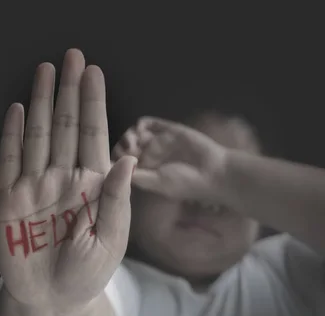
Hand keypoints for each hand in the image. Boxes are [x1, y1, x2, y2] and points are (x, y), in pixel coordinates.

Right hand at [0, 49, 136, 312]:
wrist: (53, 301)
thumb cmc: (88, 273)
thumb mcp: (112, 239)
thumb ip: (118, 199)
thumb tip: (129, 158)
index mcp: (93, 185)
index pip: (93, 135)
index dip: (93, 104)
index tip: (95, 73)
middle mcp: (64, 178)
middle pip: (65, 126)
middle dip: (69, 91)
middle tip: (72, 57)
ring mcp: (35, 186)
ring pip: (38, 135)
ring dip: (41, 102)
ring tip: (47, 71)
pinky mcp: (8, 200)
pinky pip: (9, 161)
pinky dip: (11, 136)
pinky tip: (16, 110)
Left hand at [112, 116, 227, 201]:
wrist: (212, 172)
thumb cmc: (186, 183)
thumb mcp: (156, 183)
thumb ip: (136, 175)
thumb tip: (113, 167)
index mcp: (145, 171)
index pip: (122, 162)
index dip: (115, 159)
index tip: (112, 162)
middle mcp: (149, 156)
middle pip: (126, 146)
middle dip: (121, 147)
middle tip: (126, 150)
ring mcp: (158, 142)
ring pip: (134, 134)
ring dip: (129, 136)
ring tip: (133, 143)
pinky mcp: (167, 129)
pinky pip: (148, 123)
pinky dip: (140, 125)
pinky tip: (140, 131)